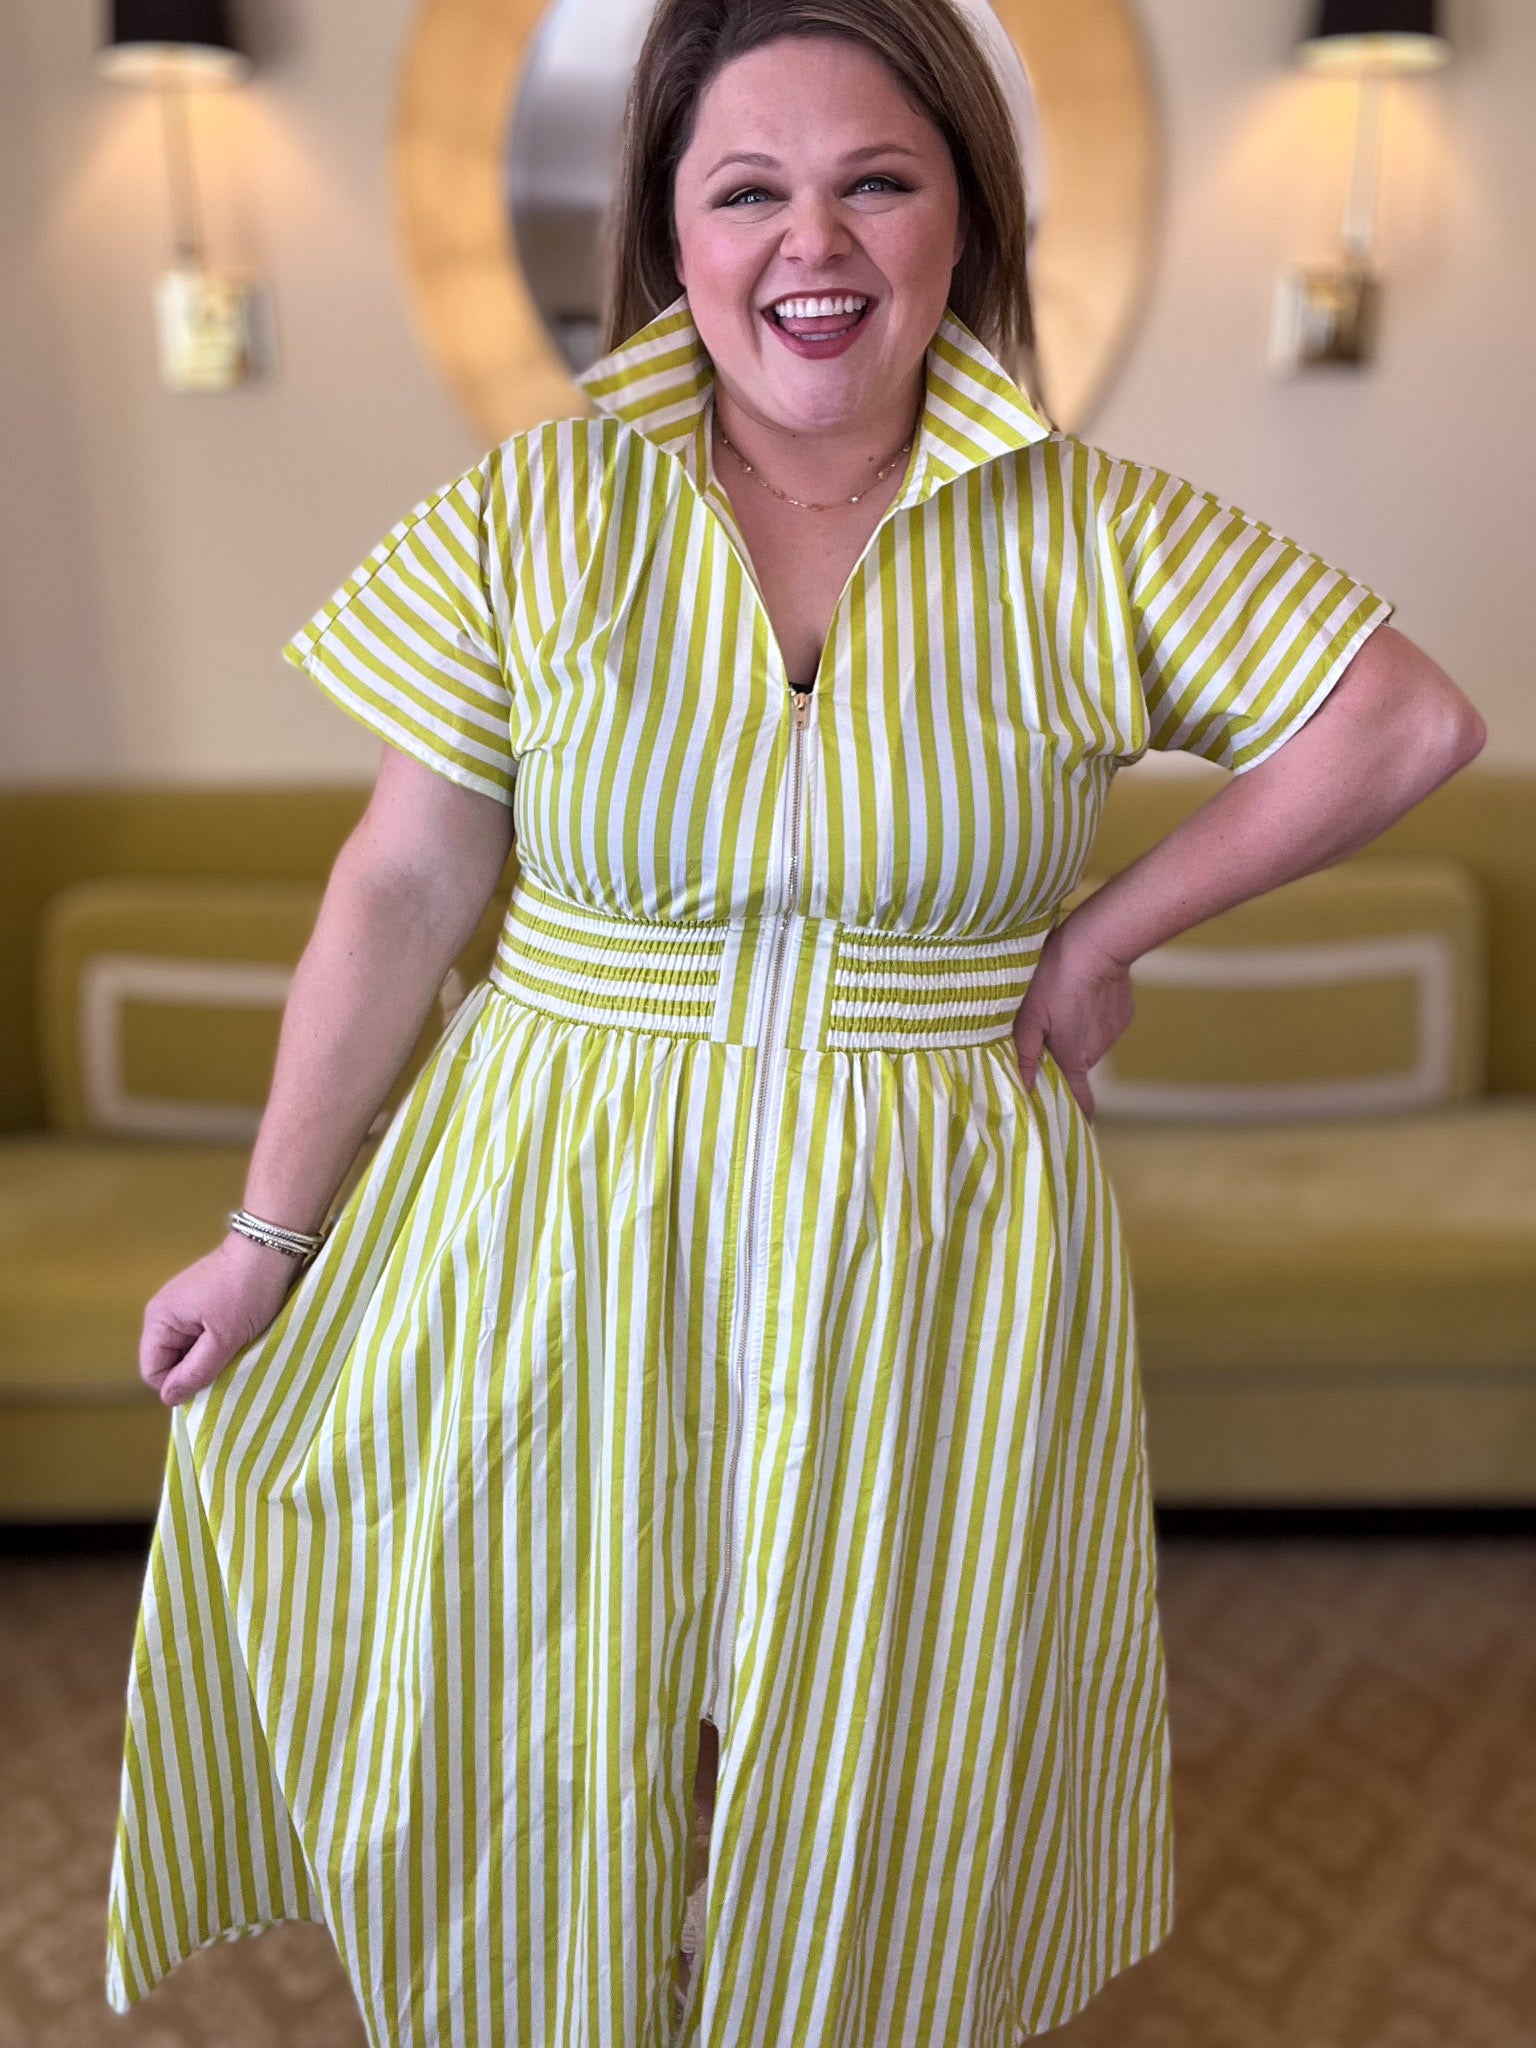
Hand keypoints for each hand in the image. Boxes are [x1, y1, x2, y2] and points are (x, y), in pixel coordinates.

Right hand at [140, 1232, 303, 1407]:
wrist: (270, 1248)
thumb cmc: (247, 1292)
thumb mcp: (224, 1339)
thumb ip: (195, 1371)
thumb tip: (168, 1399)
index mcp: (159, 1319)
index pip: (153, 1372)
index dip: (178, 1385)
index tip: (211, 1382)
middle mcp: (163, 1312)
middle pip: (168, 1361)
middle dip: (194, 1370)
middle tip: (226, 1366)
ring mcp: (182, 1305)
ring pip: (187, 1349)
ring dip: (208, 1357)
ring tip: (234, 1350)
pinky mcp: (201, 1302)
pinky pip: (200, 1335)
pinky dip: (216, 1342)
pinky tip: (237, 1338)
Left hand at [1011, 917, 1135, 1119]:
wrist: (1099, 942)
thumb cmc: (1057, 976)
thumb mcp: (1029, 1015)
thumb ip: (1024, 1054)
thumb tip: (1020, 1088)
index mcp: (1074, 1058)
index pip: (1080, 1101)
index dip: (1074, 1114)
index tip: (1066, 1121)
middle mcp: (1097, 1051)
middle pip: (1074, 1063)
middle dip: (1059, 1053)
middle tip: (1042, 1030)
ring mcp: (1113, 1032)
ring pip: (1086, 1040)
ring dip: (1074, 1030)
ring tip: (1060, 1003)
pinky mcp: (1123, 1014)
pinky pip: (1101, 1022)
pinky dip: (1089, 1013)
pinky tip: (1080, 992)